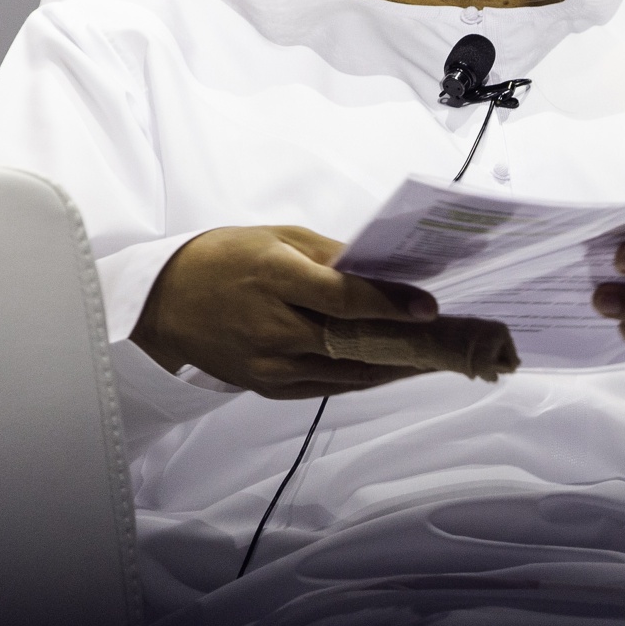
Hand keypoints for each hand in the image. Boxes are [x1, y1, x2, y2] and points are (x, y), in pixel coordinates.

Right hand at [133, 225, 509, 398]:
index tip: (432, 306)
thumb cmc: (224, 258)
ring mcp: (272, 365)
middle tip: (460, 339)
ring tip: (446, 357)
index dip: (390, 303)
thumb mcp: (276, 238)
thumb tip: (382, 268)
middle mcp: (274, 328)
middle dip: (412, 342)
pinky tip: (402, 370)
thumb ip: (331, 256)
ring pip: (350, 371)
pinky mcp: (270, 387)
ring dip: (401, 366)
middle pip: (355, 341)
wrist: (163, 304)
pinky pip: (331, 386)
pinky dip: (370, 378)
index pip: (343, 298)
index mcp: (274, 279)